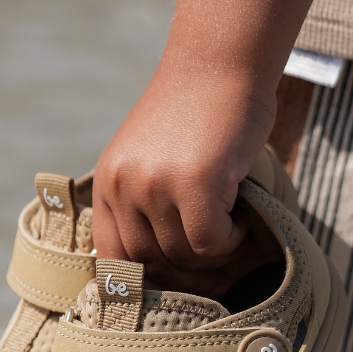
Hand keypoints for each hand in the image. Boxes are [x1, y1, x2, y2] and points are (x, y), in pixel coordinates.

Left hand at [93, 63, 276, 293]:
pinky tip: (245, 212)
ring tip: (234, 222)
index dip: (145, 285)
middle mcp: (124, 187)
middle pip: (152, 265)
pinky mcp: (195, 184)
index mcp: (108, 185)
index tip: (180, 287)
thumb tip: (168, 271)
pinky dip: (235, 239)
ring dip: (217, 252)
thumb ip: (147, 204)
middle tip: (221, 270)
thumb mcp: (153, 159)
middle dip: (189, 276)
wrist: (221, 64)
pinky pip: (213, 244)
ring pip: (185, 257)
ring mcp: (156, 185)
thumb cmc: (196, 113)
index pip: (111, 261)